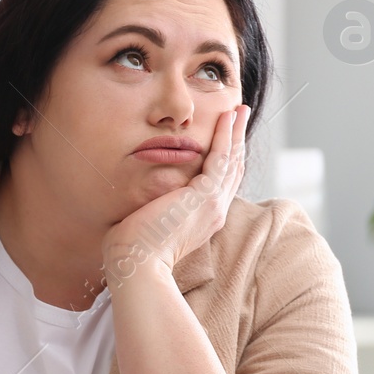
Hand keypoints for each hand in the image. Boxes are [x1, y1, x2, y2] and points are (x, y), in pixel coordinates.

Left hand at [102, 104, 249, 276]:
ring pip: (232, 160)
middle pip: (233, 169)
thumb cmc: (132, 248)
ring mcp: (212, 204)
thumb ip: (155, 204)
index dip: (227, 157)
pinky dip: (225, 136)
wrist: (135, 264)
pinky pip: (221, 158)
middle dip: (238, 140)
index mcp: (203, 218)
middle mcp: (214, 211)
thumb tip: (143, 195)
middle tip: (241, 116)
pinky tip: (226, 118)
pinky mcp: (204, 196)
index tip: (227, 137)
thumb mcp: (150, 220)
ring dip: (236, 132)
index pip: (221, 182)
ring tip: (240, 110)